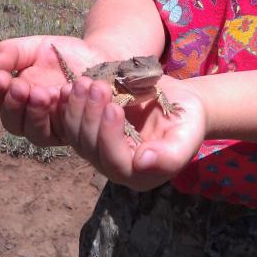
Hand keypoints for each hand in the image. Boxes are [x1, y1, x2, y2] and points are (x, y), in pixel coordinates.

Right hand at [0, 36, 103, 146]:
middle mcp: (31, 116)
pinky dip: (64, 115)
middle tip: (20, 87)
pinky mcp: (75, 131)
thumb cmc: (63, 54)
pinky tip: (66, 95)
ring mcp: (54, 127)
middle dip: (13, 105)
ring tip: (42, 93)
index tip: (1, 76)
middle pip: (12, 123)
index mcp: (17, 97)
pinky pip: (66, 131)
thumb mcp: (34, 47)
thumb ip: (12, 53)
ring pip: (36, 134)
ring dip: (36, 115)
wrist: (99, 56)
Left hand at [61, 74, 206, 190]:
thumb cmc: (187, 120)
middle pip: (91, 148)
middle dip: (91, 115)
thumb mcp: (187, 135)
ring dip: (76, 108)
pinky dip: (68, 105)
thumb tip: (143, 161)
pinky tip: (69, 86)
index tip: (113, 106)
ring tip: (83, 82)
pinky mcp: (90, 132)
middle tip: (95, 86)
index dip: (110, 136)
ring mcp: (99, 150)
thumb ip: (171, 155)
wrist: (179, 104)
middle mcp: (114, 167)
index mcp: (139, 175)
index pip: (115, 161)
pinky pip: (71, 123)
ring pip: (77, 135)